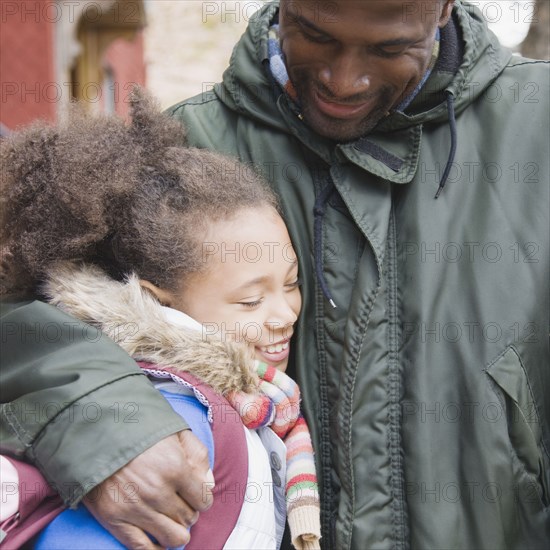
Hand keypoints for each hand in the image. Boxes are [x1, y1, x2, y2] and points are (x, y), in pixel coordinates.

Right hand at [83, 430, 213, 548]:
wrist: (97, 434)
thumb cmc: (140, 431)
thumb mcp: (176, 432)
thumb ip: (198, 455)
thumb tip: (209, 483)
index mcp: (175, 467)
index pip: (204, 500)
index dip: (202, 499)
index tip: (196, 495)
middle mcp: (158, 492)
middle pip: (189, 519)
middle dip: (189, 512)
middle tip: (180, 502)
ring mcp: (136, 508)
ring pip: (173, 538)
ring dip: (177, 531)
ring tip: (171, 519)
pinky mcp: (115, 519)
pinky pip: (143, 549)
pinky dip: (157, 548)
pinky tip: (159, 539)